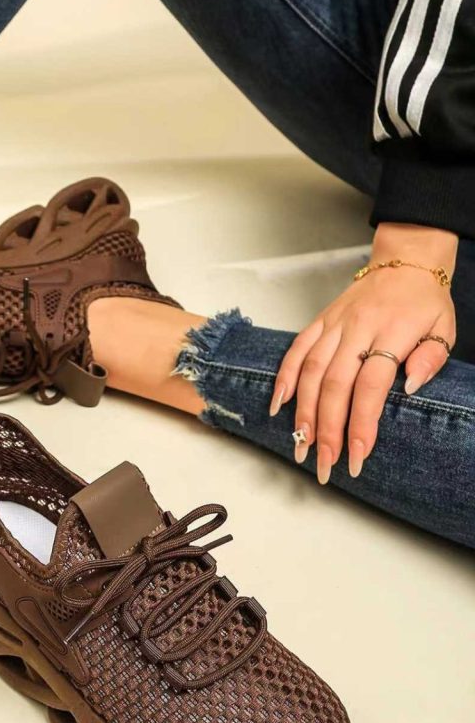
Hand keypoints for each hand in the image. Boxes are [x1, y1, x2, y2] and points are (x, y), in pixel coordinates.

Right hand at [269, 223, 456, 482]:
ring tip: (300, 444)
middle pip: (335, 385)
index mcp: (393, 331)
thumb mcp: (445, 327)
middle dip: (327, 429)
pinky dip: (284, 378)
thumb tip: (411, 387)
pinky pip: (296, 350)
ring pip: (311, 371)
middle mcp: (358, 328)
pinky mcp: (320, 322)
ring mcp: (335, 325)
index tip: (357, 455)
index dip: (362, 423)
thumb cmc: (424, 301)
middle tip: (324, 462)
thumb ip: (431, 358)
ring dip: (303, 412)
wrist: (405, 260)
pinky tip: (278, 405)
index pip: (372, 385)